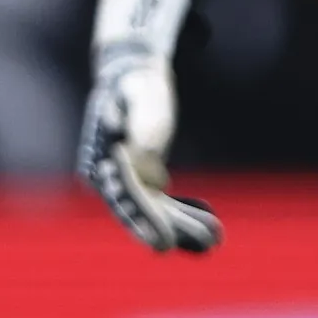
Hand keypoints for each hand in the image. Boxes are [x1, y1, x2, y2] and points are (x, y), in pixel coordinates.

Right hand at [78, 0, 220, 252]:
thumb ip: (147, 125)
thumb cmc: (137, 83)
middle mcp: (108, 174)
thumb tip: (149, 163)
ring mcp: (125, 176)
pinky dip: (183, 211)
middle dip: (171, 230)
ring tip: (215, 240)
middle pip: (140, 210)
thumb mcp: (144, 95)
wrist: (131, 71)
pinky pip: (162, 200)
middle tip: (205, 245)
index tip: (165, 244)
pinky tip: (209, 222)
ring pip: (154, 210)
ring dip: (183, 225)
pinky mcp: (141, 174)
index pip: (125, 197)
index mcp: (102, 159)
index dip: (146, 222)